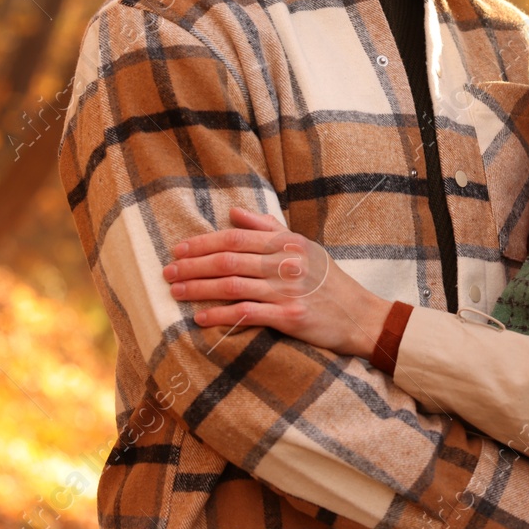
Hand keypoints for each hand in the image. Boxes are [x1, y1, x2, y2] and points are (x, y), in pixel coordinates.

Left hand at [165, 208, 392, 356]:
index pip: (235, 237)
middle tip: (167, 273)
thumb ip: (269, 228)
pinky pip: (247, 313)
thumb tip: (234, 212)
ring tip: (176, 292)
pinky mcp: (290, 317)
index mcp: (286, 243)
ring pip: (232, 285)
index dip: (202, 243)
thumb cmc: (329, 280)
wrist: (361, 315)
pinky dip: (220, 314)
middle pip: (228, 260)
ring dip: (199, 289)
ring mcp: (288, 290)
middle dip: (192, 266)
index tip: (179, 250)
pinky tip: (201, 317)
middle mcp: (286, 263)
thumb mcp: (304, 246)